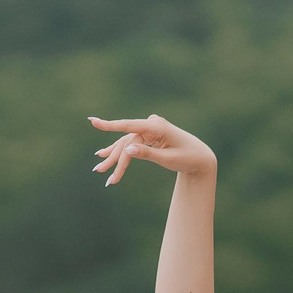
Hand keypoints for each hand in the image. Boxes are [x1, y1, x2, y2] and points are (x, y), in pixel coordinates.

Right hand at [88, 113, 216, 183]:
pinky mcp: (148, 135)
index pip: (129, 126)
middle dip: (114, 158)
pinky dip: (120, 151)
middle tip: (99, 170)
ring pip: (127, 143)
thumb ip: (148, 154)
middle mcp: (151, 124)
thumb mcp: (168, 159)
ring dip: (114, 157)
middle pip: (127, 141)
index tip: (93, 122)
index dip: (110, 125)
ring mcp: (149, 128)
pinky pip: (131, 143)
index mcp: (157, 126)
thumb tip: (128, 150)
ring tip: (99, 169)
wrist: (199, 157)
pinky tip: (104, 154)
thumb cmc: (187, 158)